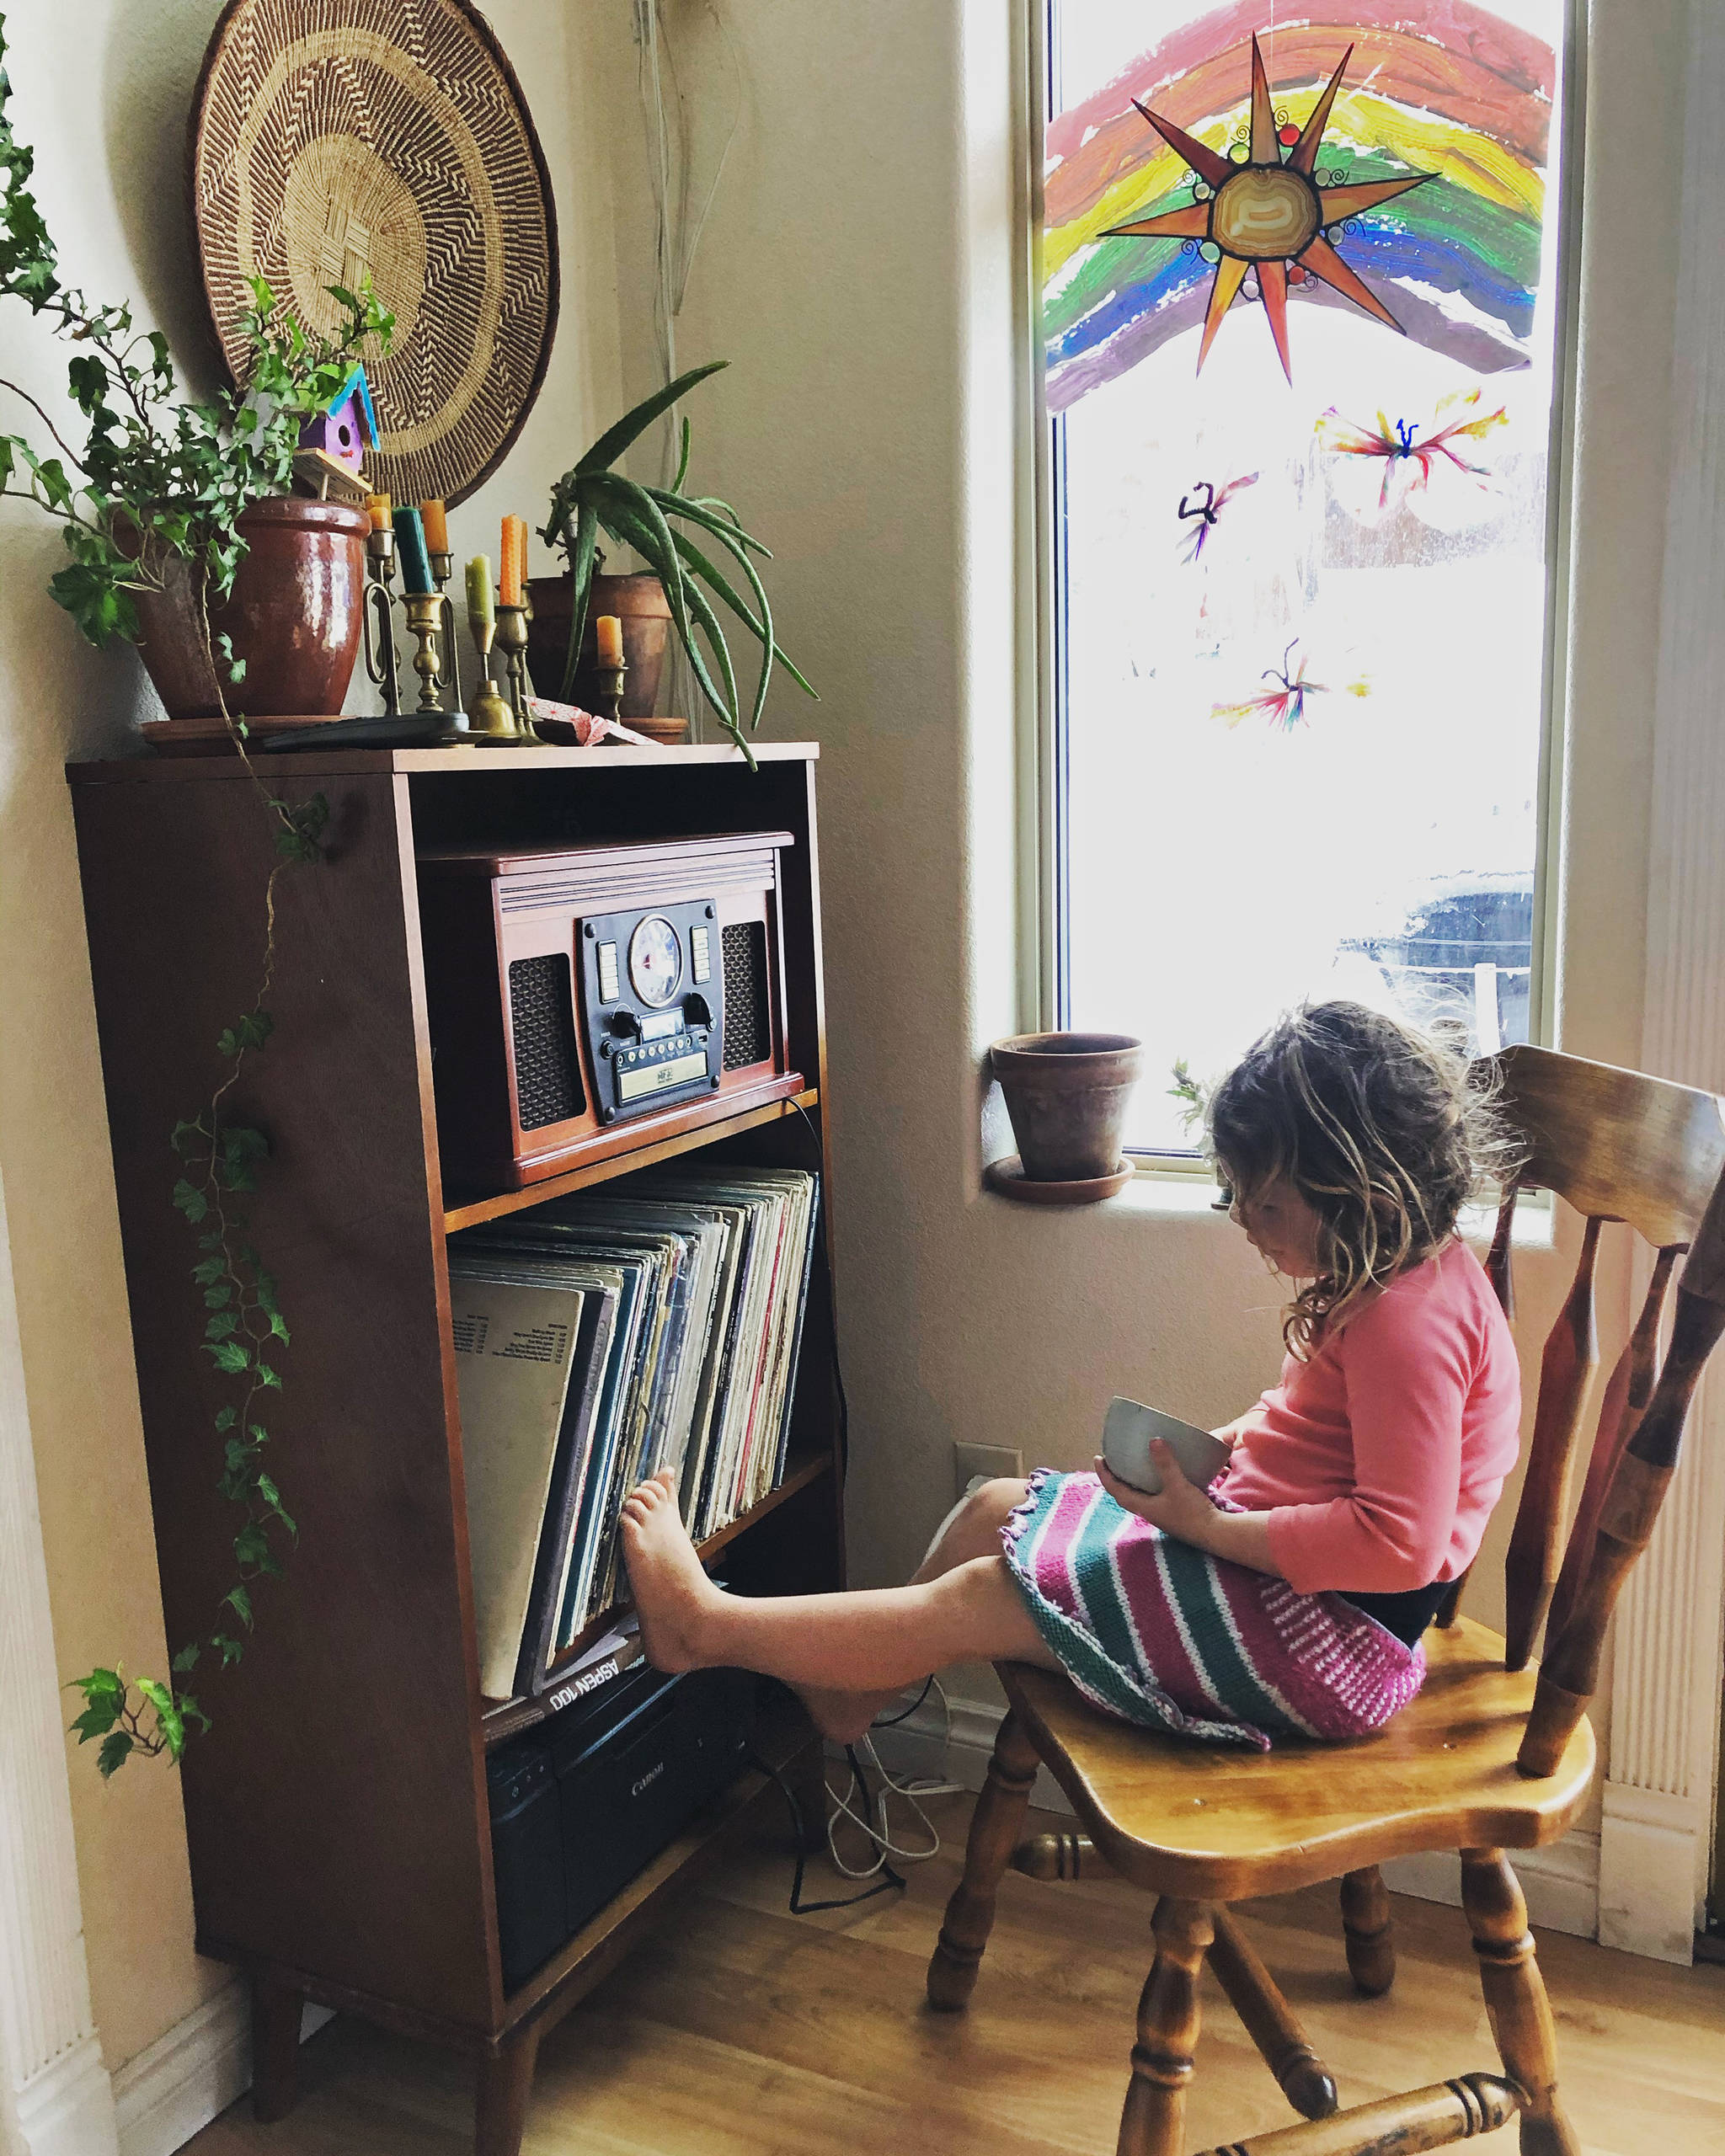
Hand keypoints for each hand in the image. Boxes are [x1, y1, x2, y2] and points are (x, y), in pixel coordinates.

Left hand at [1094, 1441, 1218, 1551]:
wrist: (1215, 1534)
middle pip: (1125, 1494)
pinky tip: (1161, 1476)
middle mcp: (1149, 1512)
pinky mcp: (1174, 1513)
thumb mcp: (1178, 1485)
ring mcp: (1162, 1514)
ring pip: (1140, 1496)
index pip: (1116, 1490)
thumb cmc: (1193, 1513)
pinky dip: (1152, 1484)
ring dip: (1134, 1482)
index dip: (1105, 1475)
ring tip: (1133, 1465)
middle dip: (1117, 1478)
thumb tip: (1153, 1440)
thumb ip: (1166, 1463)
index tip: (1098, 1458)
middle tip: (1113, 1460)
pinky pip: (1155, 1496)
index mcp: (1143, 1507)